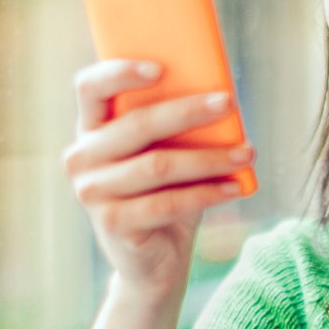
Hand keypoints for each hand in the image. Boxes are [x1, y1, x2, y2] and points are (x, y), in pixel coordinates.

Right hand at [64, 59, 250, 296]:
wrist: (154, 260)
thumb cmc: (165, 193)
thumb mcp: (167, 153)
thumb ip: (176, 124)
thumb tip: (220, 93)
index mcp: (91, 128)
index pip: (90, 87)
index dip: (120, 72)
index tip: (159, 67)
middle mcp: (82, 157)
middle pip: (137, 125)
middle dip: (188, 111)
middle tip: (228, 103)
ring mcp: (92, 192)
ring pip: (159, 165)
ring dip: (209, 157)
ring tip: (247, 152)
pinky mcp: (113, 223)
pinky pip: (168, 202)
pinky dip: (207, 193)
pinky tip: (236, 187)